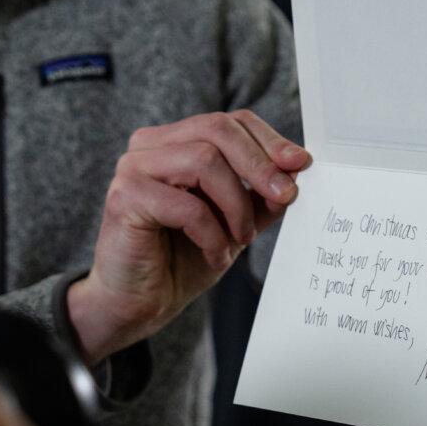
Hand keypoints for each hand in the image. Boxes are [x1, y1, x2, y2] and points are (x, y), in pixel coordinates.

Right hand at [68, 110, 310, 362]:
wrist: (139, 304)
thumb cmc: (182, 259)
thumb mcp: (235, 222)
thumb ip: (261, 196)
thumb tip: (296, 171)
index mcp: (175, 141)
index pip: (228, 122)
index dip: (268, 139)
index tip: (300, 164)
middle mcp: (150, 145)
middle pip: (217, 129)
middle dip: (260, 163)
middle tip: (286, 195)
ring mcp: (133, 167)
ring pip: (204, 161)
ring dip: (236, 204)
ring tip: (242, 239)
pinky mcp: (125, 197)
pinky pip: (187, 205)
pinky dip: (212, 233)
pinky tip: (216, 255)